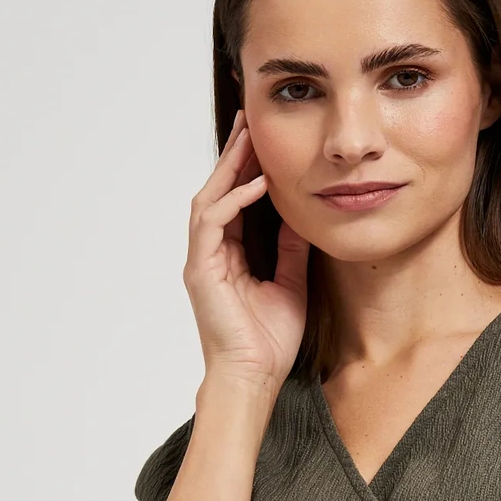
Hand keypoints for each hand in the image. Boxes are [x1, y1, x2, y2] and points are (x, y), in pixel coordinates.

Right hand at [183, 109, 309, 390]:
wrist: (254, 378)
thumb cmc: (269, 342)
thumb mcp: (291, 284)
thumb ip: (291, 249)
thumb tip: (301, 216)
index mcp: (228, 256)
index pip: (234, 201)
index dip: (246, 170)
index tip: (264, 142)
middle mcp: (210, 253)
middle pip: (216, 191)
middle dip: (232, 156)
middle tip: (248, 121)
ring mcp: (202, 260)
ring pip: (208, 198)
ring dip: (228, 168)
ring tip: (249, 140)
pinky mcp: (200, 269)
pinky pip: (212, 222)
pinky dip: (233, 200)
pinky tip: (257, 184)